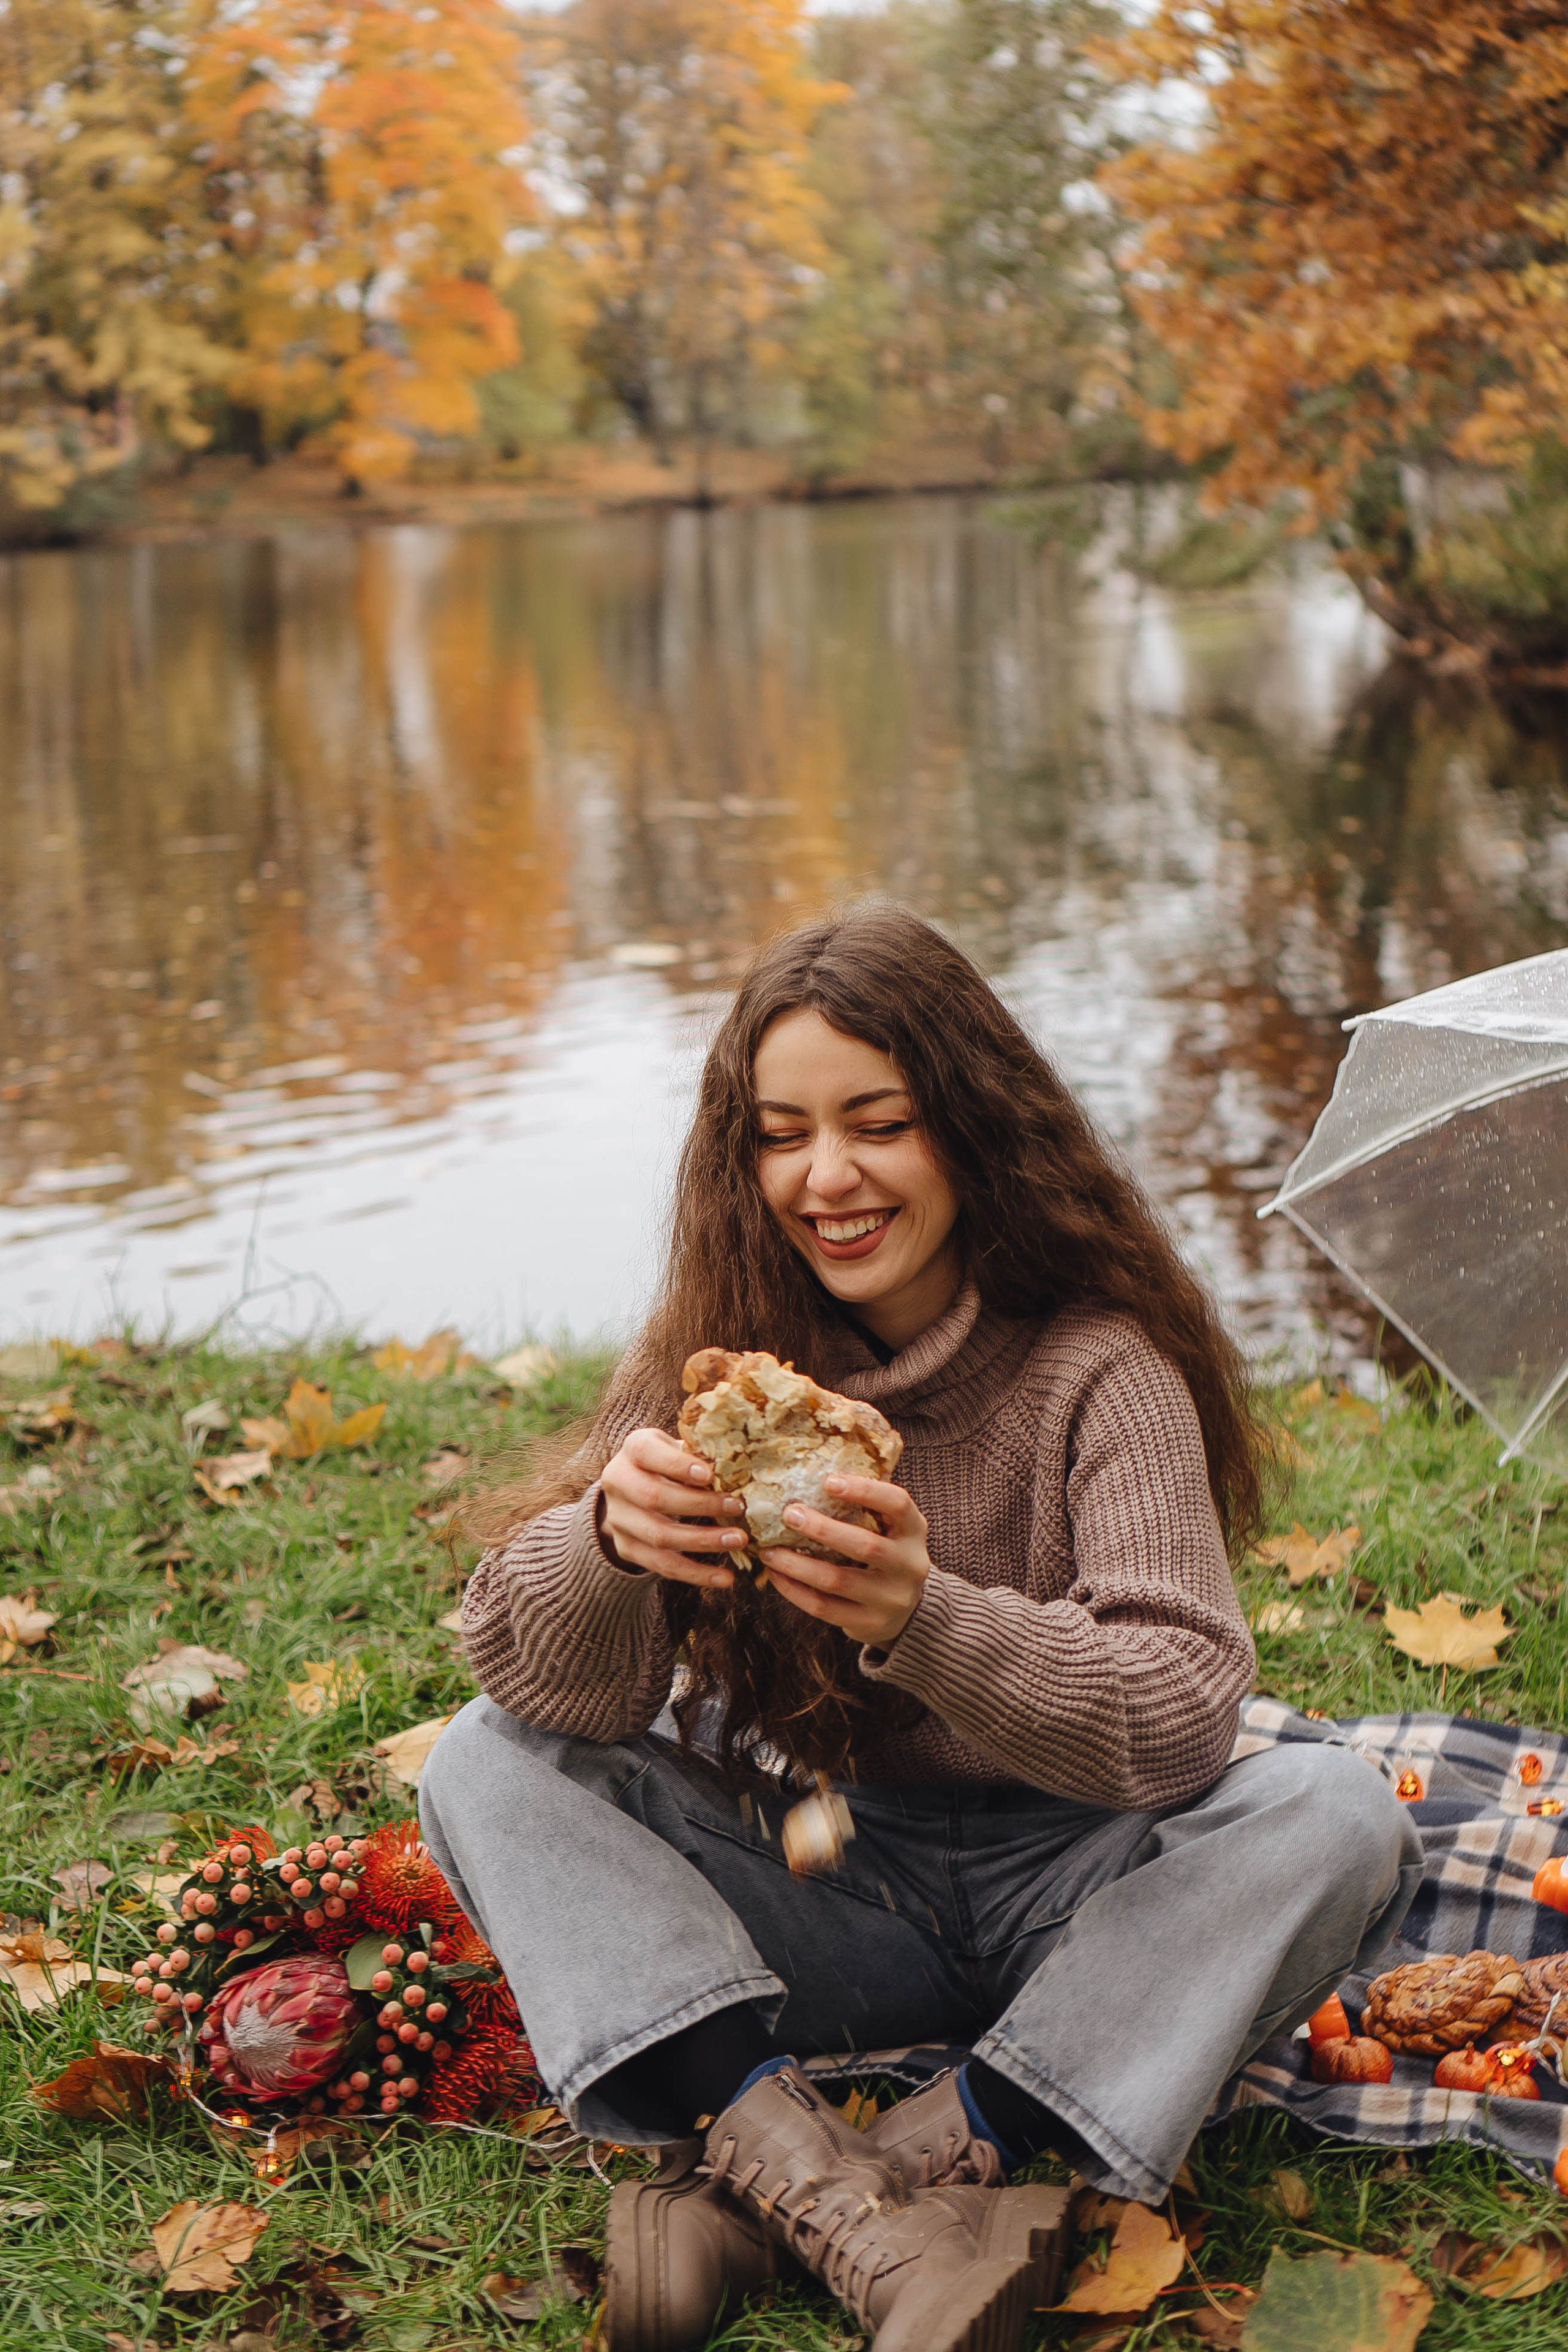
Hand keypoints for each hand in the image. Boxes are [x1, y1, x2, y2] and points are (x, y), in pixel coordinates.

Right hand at [597, 1428, 746, 1589]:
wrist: (631, 1489)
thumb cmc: (668, 1463)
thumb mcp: (678, 1449)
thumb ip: (699, 1455)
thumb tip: (738, 1470)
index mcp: (633, 1449)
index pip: (646, 1452)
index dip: (676, 1464)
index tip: (709, 1475)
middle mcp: (618, 1482)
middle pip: (653, 1497)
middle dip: (699, 1505)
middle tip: (737, 1508)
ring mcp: (618, 1519)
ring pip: (659, 1536)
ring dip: (703, 1541)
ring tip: (737, 1541)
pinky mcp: (626, 1548)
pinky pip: (662, 1566)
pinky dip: (695, 1573)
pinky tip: (724, 1577)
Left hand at [759, 1474, 930, 1648]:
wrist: (909, 1612)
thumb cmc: (888, 1555)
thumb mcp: (892, 1530)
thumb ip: (867, 1508)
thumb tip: (812, 1473)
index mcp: (914, 1532)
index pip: (898, 1504)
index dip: (864, 1490)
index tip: (828, 1481)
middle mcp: (909, 1565)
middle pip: (865, 1545)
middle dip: (822, 1529)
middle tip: (789, 1514)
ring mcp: (890, 1599)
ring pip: (837, 1581)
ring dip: (797, 1564)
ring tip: (769, 1551)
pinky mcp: (869, 1624)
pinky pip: (824, 1608)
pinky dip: (795, 1591)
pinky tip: (776, 1576)